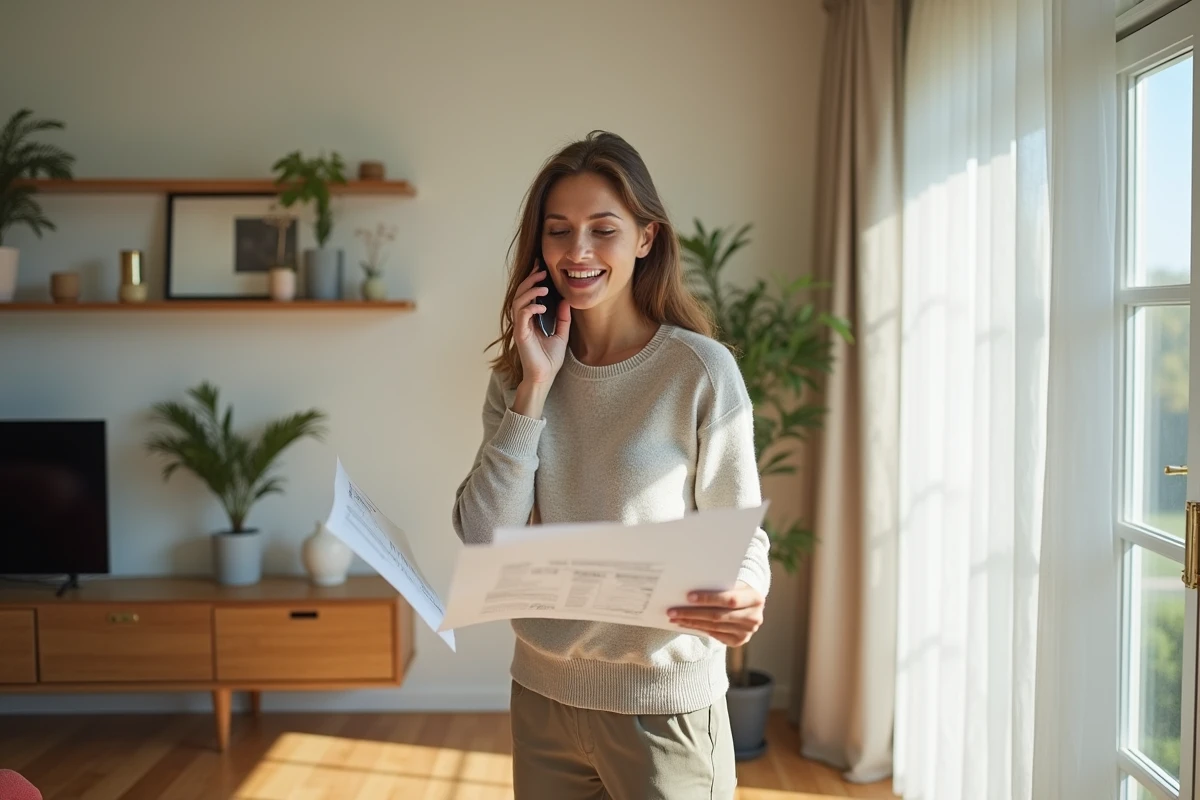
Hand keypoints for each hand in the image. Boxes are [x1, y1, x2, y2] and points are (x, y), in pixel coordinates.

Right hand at [511, 264, 571, 386]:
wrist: (544, 377)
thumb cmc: (550, 359)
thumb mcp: (561, 334)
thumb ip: (562, 318)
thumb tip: (565, 300)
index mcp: (531, 319)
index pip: (529, 295)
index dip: (533, 280)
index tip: (541, 267)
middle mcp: (523, 321)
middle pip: (520, 294)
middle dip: (530, 280)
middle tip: (542, 271)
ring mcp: (520, 327)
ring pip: (518, 301)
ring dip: (530, 291)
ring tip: (543, 286)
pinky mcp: (520, 334)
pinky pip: (521, 315)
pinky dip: (531, 307)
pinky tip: (542, 306)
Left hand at [668, 582, 763, 646]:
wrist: (749, 604)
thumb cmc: (735, 588)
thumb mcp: (732, 583)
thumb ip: (717, 585)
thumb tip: (688, 589)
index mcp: (755, 598)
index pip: (730, 600)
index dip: (709, 599)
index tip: (688, 597)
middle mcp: (754, 617)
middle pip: (718, 616)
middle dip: (693, 613)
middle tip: (672, 611)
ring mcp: (748, 632)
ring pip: (714, 627)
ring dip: (691, 623)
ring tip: (674, 618)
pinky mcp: (739, 641)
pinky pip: (714, 635)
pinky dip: (698, 629)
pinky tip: (685, 624)